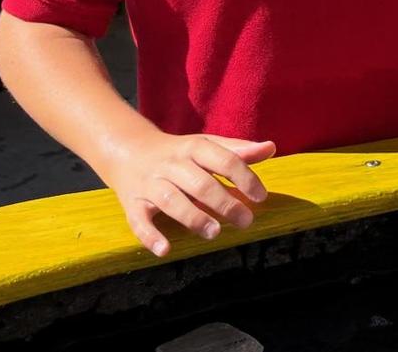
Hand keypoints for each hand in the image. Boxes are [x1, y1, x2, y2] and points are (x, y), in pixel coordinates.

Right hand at [90, 130, 276, 256]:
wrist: (128, 150)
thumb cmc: (178, 154)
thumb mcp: (206, 146)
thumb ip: (237, 151)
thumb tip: (270, 147)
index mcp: (193, 148)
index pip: (223, 159)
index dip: (244, 177)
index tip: (260, 196)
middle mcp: (171, 165)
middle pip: (199, 182)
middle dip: (223, 202)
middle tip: (245, 221)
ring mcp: (150, 184)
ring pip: (171, 200)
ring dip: (193, 217)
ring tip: (214, 232)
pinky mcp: (133, 204)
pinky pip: (139, 221)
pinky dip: (150, 236)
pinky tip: (165, 250)